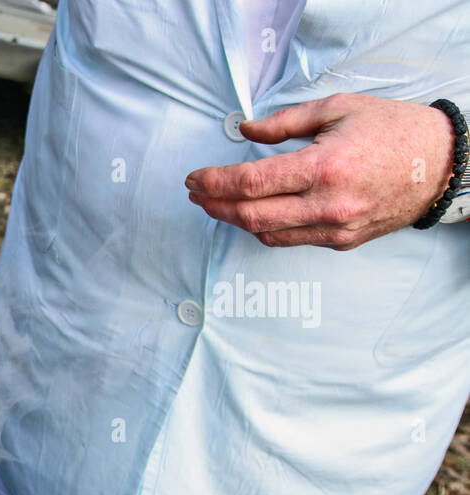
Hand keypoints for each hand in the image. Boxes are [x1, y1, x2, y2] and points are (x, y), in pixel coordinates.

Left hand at [185, 93, 455, 249]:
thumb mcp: (338, 109)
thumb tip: (245, 130)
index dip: (215, 183)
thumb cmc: (392, 130)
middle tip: (197, 194)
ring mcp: (335, 229)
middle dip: (215, 206)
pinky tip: (255, 213)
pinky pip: (291, 239)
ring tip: (218, 203)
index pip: (251, 183)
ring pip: (268, 233)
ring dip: (236, 220)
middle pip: (251, 216)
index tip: (195, 179)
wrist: (442, 164)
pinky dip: (266, 227)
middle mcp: (327, 205)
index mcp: (324, 167)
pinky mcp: (342, 242)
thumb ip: (285, 123)